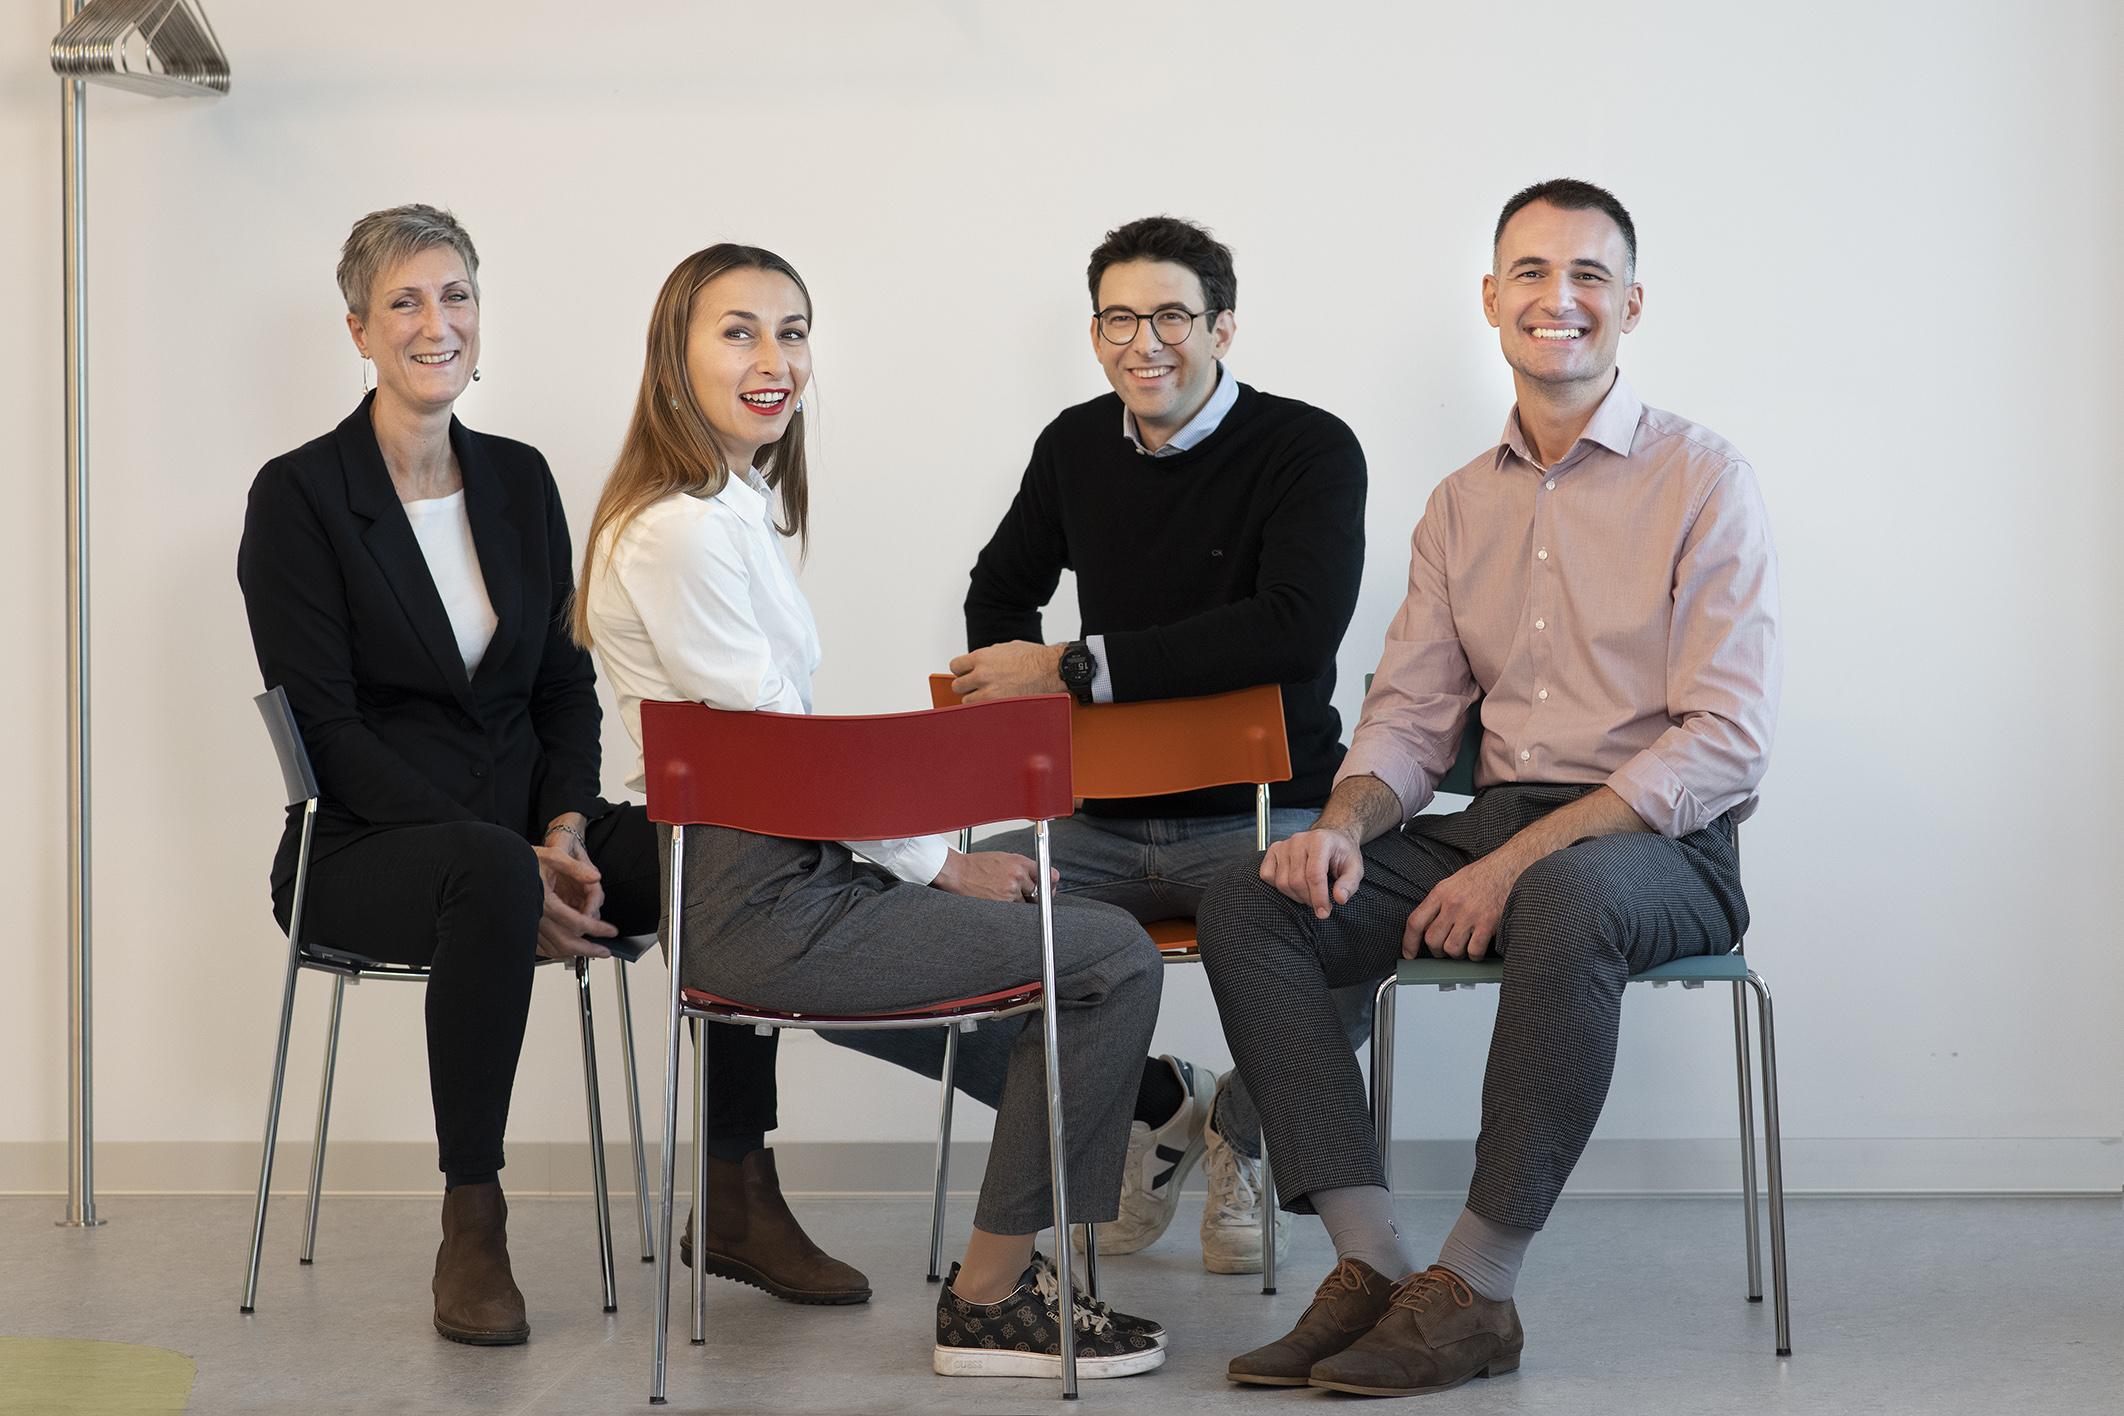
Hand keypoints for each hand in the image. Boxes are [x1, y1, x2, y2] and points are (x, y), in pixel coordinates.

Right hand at [534, 831, 616, 959]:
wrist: (502, 866)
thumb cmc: (525, 860)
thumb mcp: (553, 857)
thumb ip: (576, 868)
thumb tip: (595, 877)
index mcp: (546, 902)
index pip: (577, 922)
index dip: (597, 929)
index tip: (610, 931)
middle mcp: (536, 917)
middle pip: (565, 942)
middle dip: (588, 950)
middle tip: (604, 951)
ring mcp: (528, 925)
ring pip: (553, 949)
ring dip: (573, 953)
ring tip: (590, 952)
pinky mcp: (523, 928)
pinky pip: (539, 948)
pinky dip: (555, 952)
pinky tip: (565, 951)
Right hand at [932, 849, 1060, 901]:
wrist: (957, 872)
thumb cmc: (978, 865)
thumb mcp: (1005, 858)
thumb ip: (1023, 867)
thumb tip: (1040, 877)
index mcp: (1021, 862)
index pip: (1051, 875)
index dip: (1052, 884)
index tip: (1050, 888)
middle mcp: (1018, 876)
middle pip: (1041, 893)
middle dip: (1036, 896)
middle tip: (1028, 895)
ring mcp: (1010, 891)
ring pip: (1026, 904)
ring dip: (1019, 903)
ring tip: (1003, 893)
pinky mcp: (1001, 903)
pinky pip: (1013, 911)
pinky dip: (1008, 908)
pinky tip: (997, 899)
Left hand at [948, 642, 1065, 702]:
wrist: (1052, 670)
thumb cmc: (1034, 658)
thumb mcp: (1005, 648)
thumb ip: (987, 656)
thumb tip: (977, 663)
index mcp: (982, 657)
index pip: (955, 667)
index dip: (962, 670)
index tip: (967, 673)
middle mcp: (982, 675)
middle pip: (958, 686)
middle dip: (967, 686)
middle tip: (978, 686)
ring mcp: (990, 693)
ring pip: (967, 701)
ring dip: (976, 699)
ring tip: (990, 696)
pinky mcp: (999, 707)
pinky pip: (982, 711)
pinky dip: (986, 709)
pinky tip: (995, 704)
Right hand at [1259, 827, 1366, 918]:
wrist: (1331, 838)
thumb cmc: (1341, 854)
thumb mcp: (1355, 868)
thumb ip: (1349, 884)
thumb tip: (1339, 898)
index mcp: (1320, 841)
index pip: (1314, 874)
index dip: (1318, 897)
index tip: (1324, 913)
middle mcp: (1299, 840)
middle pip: (1297, 881)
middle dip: (1309, 899)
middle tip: (1320, 903)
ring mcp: (1284, 845)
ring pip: (1282, 882)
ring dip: (1296, 896)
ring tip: (1310, 894)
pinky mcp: (1273, 850)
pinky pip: (1267, 875)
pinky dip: (1278, 886)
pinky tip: (1293, 886)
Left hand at [1402, 852, 1516, 959]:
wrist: (1510, 867)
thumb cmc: (1483, 875)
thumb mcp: (1453, 883)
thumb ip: (1438, 904)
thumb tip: (1427, 928)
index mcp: (1441, 892)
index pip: (1415, 922)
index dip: (1409, 942)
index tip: (1409, 954)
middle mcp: (1453, 903)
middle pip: (1432, 940)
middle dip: (1437, 951)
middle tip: (1445, 949)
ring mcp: (1471, 914)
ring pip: (1452, 949)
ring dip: (1457, 954)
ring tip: (1464, 947)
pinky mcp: (1488, 923)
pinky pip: (1474, 951)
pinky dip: (1475, 956)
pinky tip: (1478, 949)